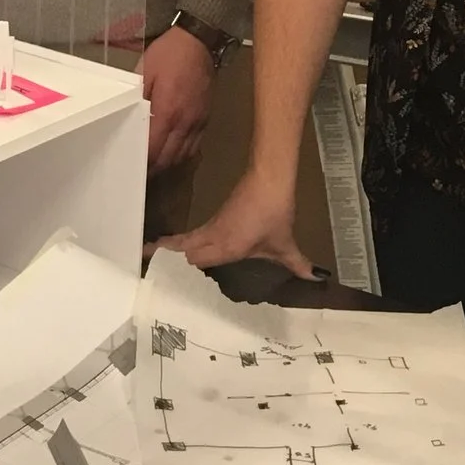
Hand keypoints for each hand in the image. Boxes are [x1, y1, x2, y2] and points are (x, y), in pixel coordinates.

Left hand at [139, 26, 214, 173]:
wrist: (200, 43)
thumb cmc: (168, 55)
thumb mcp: (145, 70)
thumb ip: (137, 97)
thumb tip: (129, 117)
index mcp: (168, 111)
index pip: (153, 148)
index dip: (142, 162)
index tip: (130, 168)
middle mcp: (185, 123)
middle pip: (168, 158)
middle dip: (153, 169)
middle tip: (138, 172)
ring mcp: (198, 123)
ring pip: (183, 156)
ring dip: (167, 164)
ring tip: (153, 166)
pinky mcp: (205, 119)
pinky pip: (194, 147)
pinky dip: (181, 155)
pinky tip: (171, 153)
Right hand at [159, 171, 315, 277]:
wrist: (269, 180)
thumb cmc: (274, 213)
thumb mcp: (284, 244)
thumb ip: (298, 263)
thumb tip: (317, 279)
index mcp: (224, 246)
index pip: (193, 262)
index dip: (178, 274)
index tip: (162, 284)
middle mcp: (212, 238)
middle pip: (181, 252)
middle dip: (163, 262)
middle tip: (146, 275)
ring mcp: (211, 227)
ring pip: (183, 242)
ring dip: (167, 251)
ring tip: (148, 259)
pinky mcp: (215, 220)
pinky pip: (191, 235)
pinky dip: (179, 243)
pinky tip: (177, 248)